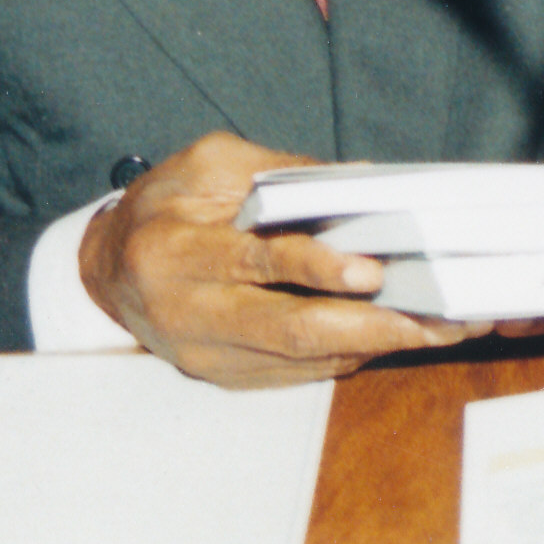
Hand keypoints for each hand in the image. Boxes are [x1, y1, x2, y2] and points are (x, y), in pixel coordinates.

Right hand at [79, 131, 475, 389]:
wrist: (105, 271)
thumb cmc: (162, 206)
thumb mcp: (207, 166)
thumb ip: (279, 172)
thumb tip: (359, 181)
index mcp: (175, 251)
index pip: (256, 262)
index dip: (316, 267)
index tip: (371, 269)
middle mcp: (189, 314)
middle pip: (289, 330)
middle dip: (369, 326)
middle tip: (432, 319)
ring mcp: (207, 357)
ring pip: (302, 360)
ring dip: (375, 347)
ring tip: (437, 331)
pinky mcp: (226, 378)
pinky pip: (298, 374)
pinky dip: (349, 355)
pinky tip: (394, 340)